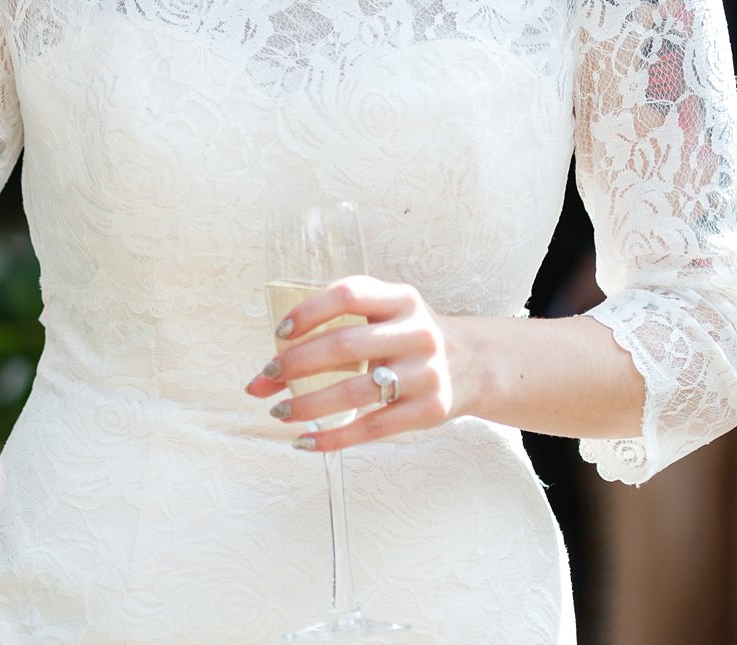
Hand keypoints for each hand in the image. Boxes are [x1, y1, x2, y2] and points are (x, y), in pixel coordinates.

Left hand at [246, 275, 465, 452]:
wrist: (471, 365)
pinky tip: (305, 441)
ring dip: (308, 405)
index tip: (279, 333)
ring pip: (356, 392)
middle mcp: (417, 333)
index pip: (349, 295)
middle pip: (346, 346)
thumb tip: (266, 372)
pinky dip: (334, 438)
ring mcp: (426, 374)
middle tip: (266, 378)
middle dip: (297, 364)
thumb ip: (333, 327)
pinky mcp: (430, 410)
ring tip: (278, 412)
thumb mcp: (384, 314)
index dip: (309, 312)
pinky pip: (373, 427)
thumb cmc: (404, 336)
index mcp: (401, 299)